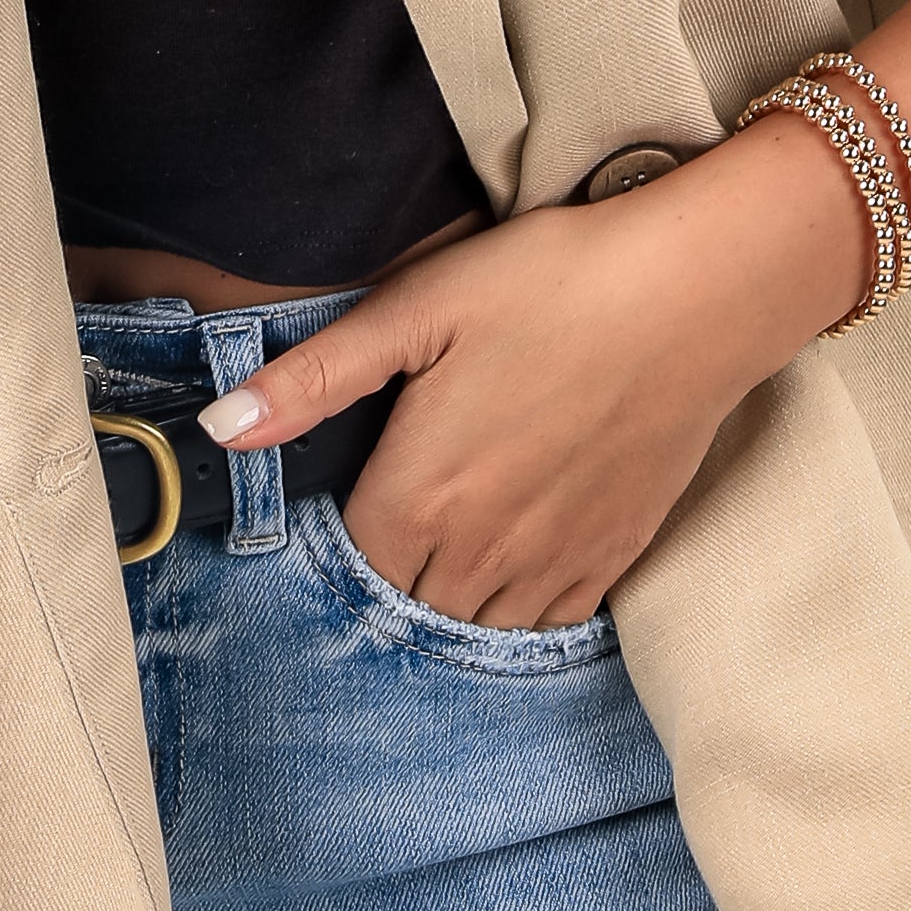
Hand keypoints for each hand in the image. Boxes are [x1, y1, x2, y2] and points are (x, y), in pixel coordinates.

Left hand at [202, 139, 865, 628]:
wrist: (693, 293)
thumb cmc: (549, 283)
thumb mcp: (416, 308)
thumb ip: (313, 379)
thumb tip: (216, 430)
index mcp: (419, 495)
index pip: (347, 565)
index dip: (335, 538)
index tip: (344, 497)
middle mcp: (480, 551)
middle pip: (405, 606)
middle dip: (387, 577)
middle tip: (393, 518)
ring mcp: (552, 562)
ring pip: (473, 627)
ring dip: (449, 601)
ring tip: (446, 544)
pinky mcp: (613, 557)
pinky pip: (547, 624)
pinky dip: (518, 608)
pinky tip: (511, 561)